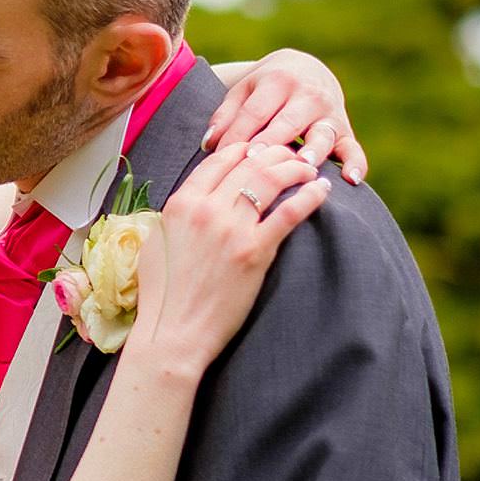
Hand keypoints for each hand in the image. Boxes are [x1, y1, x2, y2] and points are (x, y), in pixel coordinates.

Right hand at [128, 142, 330, 373]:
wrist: (174, 331)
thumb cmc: (163, 294)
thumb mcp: (158, 243)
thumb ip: (176, 216)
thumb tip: (193, 201)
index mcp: (179, 205)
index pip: (217, 161)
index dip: (243, 149)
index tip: (258, 149)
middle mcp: (204, 209)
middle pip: (248, 164)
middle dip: (275, 153)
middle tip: (291, 155)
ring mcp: (231, 229)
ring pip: (270, 180)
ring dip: (294, 168)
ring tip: (308, 169)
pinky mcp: (255, 251)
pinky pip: (289, 213)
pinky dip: (310, 197)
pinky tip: (322, 190)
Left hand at [203, 47, 365, 183]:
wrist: (305, 68)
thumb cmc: (264, 87)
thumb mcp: (243, 91)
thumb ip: (226, 115)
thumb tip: (209, 144)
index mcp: (278, 81)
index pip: (255, 112)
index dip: (237, 133)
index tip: (219, 156)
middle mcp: (308, 95)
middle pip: (288, 122)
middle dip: (272, 141)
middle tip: (256, 161)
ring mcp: (329, 113)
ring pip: (322, 134)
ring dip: (314, 150)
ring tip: (305, 166)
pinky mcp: (346, 130)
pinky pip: (353, 148)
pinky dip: (355, 163)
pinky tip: (350, 179)